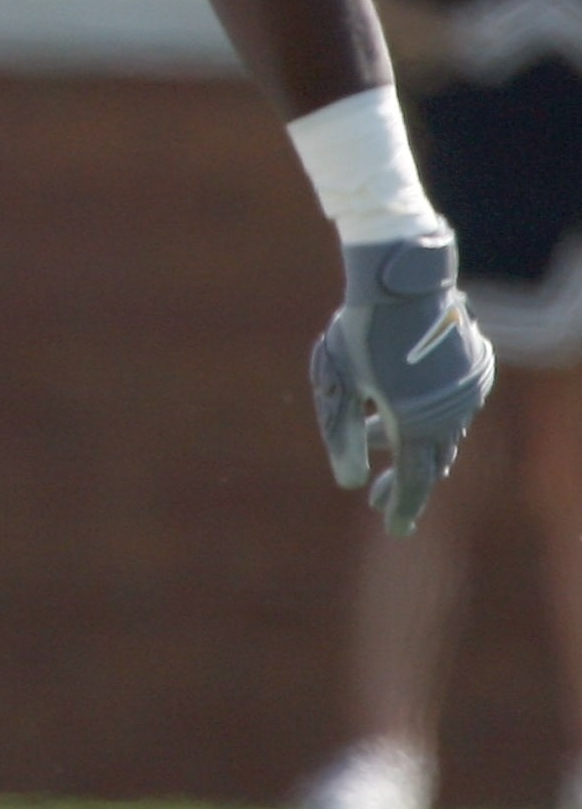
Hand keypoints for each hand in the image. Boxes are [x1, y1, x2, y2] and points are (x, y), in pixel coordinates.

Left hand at [314, 234, 495, 534]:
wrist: (401, 279)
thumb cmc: (361, 331)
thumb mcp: (339, 384)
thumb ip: (343, 436)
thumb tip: (350, 482)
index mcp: (419, 421)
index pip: (416, 479)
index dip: (405, 506)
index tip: (396, 529)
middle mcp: (451, 411)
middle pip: (430, 461)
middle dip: (404, 481)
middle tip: (379, 500)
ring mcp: (466, 390)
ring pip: (442, 434)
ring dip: (411, 447)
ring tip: (379, 449)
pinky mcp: (470, 369)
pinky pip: (450, 408)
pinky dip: (425, 419)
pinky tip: (394, 411)